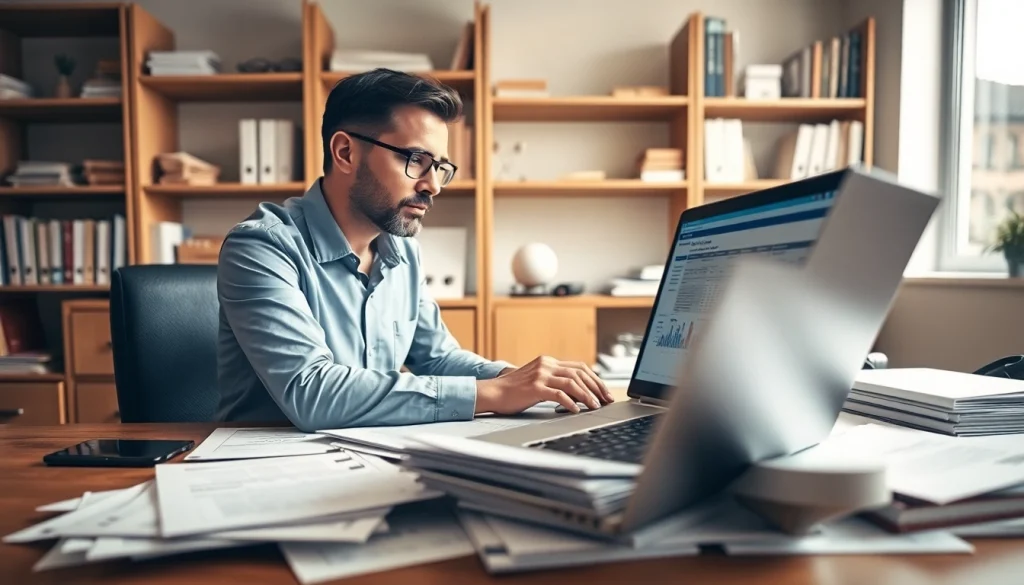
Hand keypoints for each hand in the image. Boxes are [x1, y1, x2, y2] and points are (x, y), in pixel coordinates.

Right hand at [476, 356, 613, 414]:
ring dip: (587, 396)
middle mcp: (546, 365)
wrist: (493, 392)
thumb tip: (579, 393)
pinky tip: (576, 410)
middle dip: (596, 387)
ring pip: (572, 383)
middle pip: (579, 373)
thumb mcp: (537, 380)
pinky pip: (558, 394)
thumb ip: (554, 380)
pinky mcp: (535, 387)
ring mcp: (540, 375)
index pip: (579, 367)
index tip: (604, 392)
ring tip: (595, 406)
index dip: (595, 379)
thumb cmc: (514, 391)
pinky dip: (570, 402)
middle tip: (606, 400)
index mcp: (548, 361)